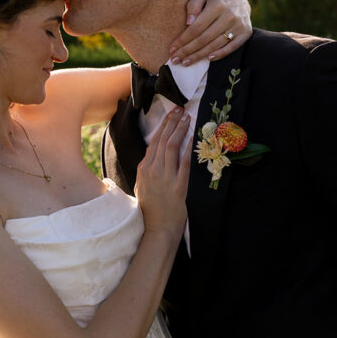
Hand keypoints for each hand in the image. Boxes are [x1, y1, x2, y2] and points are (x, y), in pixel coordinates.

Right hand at [135, 107, 190, 238]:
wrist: (158, 228)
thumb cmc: (151, 209)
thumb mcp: (143, 186)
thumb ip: (147, 170)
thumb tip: (154, 156)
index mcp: (143, 169)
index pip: (153, 142)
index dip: (163, 126)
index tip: (170, 114)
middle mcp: (152, 170)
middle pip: (163, 140)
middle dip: (172, 122)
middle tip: (180, 109)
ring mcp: (165, 177)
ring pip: (172, 147)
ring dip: (180, 130)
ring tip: (187, 118)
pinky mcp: (178, 186)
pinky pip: (184, 163)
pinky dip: (189, 148)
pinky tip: (193, 138)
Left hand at [169, 0, 251, 66]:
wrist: (241, 1)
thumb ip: (193, 5)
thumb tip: (188, 23)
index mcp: (217, 5)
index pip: (196, 27)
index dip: (183, 40)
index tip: (172, 49)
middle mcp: (229, 16)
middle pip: (204, 38)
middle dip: (188, 51)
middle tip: (175, 59)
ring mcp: (239, 25)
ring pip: (215, 45)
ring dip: (199, 56)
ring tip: (185, 62)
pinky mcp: (245, 33)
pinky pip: (231, 47)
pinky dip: (220, 54)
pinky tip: (207, 59)